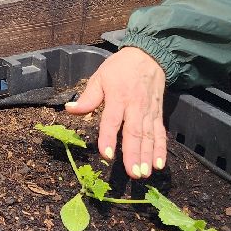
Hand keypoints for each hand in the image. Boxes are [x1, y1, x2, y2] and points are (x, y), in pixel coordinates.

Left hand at [65, 47, 167, 179]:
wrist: (149, 56)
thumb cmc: (120, 68)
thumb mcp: (100, 77)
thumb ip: (88, 97)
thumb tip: (70, 110)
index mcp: (118, 97)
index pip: (112, 120)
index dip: (109, 137)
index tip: (106, 154)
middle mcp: (135, 107)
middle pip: (134, 133)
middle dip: (133, 154)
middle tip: (133, 173)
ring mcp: (149, 112)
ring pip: (149, 136)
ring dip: (147, 156)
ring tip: (144, 174)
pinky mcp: (158, 114)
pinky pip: (160, 134)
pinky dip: (161, 150)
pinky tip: (159, 164)